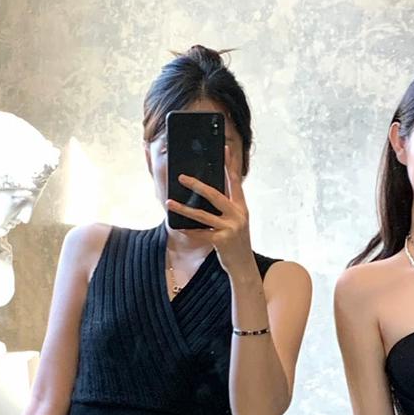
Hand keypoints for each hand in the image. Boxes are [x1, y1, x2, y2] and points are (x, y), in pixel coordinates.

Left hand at [166, 150, 253, 275]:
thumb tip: (207, 193)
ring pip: (202, 215)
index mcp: (242, 207)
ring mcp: (230, 228)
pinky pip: (200, 233)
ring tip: (170, 202)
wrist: (244, 266)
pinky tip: (178, 228)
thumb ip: (226, 208)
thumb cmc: (236, 242)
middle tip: (182, 177)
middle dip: (197, 185)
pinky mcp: (222, 240)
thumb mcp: (236, 222)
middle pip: (215, 194)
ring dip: (184, 208)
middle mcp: (238, 215)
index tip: (224, 148)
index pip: (235, 181)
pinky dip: (188, 230)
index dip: (230, 164)